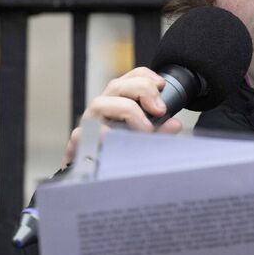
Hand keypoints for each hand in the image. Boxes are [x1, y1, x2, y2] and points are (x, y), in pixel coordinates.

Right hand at [60, 66, 182, 167]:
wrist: (96, 178)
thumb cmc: (122, 153)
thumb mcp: (146, 139)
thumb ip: (161, 131)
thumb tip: (175, 124)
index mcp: (118, 102)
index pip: (129, 78)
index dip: (145, 76)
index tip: (162, 85)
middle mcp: (103, 109)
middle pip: (116, 85)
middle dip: (142, 90)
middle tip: (160, 109)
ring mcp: (88, 125)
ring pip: (99, 103)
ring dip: (127, 110)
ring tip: (145, 128)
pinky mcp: (78, 143)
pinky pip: (83, 133)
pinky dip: (101, 134)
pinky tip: (116, 140)